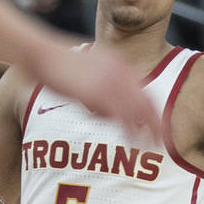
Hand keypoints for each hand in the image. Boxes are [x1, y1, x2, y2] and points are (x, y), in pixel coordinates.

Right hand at [29, 42, 161, 143]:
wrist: (42, 55)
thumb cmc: (57, 65)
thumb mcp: (86, 71)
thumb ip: (100, 84)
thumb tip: (106, 106)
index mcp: (119, 63)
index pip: (143, 90)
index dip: (152, 110)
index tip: (157, 125)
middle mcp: (121, 71)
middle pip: (147, 101)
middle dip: (155, 123)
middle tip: (161, 141)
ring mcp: (112, 82)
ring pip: (138, 111)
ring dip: (146, 131)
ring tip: (150, 148)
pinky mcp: (101, 94)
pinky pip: (122, 116)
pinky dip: (131, 131)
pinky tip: (134, 143)